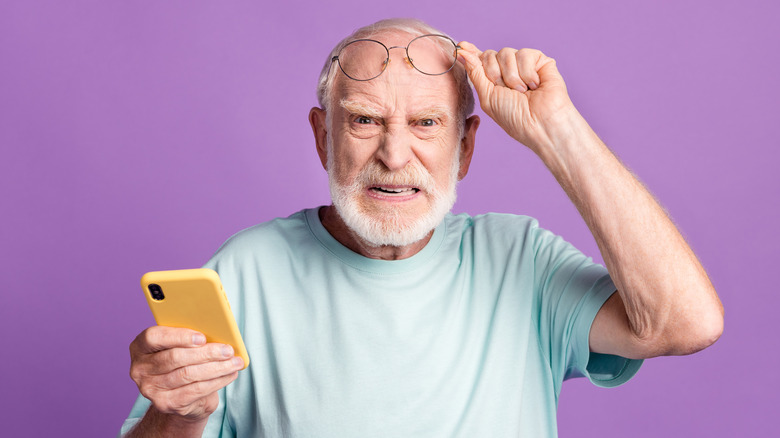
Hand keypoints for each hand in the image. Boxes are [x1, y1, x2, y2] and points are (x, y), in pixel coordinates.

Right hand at [128, 326, 243, 422]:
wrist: (178, 396)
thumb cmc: (183, 361)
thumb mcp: (182, 345)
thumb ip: (190, 336)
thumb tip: (219, 329)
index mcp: (140, 347)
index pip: (153, 337)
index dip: (178, 336)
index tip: (202, 337)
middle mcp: (140, 369)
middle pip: (174, 358)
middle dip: (206, 353)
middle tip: (228, 350)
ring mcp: (150, 389)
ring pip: (188, 375)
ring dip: (217, 368)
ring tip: (235, 362)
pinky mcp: (165, 404)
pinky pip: (195, 390)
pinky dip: (217, 381)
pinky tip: (230, 374)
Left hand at [457, 42, 578, 153]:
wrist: (540, 123)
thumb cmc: (514, 117)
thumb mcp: (487, 97)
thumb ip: (474, 72)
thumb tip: (462, 50)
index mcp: (493, 81)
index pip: (480, 60)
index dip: (470, 52)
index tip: (461, 46)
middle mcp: (507, 70)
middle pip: (489, 54)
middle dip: (494, 73)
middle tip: (507, 91)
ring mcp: (524, 64)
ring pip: (506, 53)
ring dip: (511, 76)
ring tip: (522, 92)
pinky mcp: (540, 60)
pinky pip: (524, 54)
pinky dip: (527, 73)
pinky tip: (534, 85)